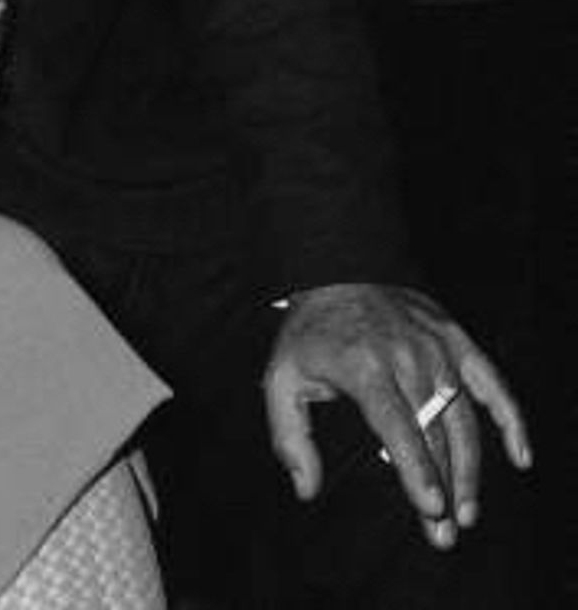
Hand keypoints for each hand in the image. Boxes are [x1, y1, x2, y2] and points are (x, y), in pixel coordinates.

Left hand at [265, 282, 530, 548]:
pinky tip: (520, 456)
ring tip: (466, 511)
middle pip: (433, 432)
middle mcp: (406, 356)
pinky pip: (491, 383)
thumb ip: (290, 435)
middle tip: (445, 532)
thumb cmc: (311, 334)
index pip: (397, 425)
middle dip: (443, 486)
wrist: (337, 270)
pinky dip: (510, 419)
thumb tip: (305, 488)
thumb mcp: (282, 377)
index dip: (416, 467)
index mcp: (364, 366)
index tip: (431, 506)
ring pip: (462, 418)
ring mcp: (435, 346)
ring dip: (470, 468)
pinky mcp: (456, 339)